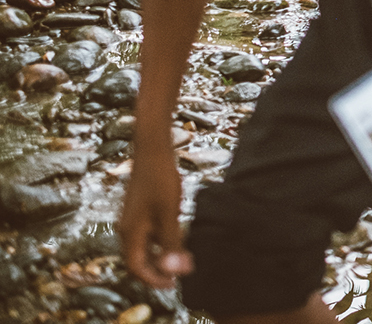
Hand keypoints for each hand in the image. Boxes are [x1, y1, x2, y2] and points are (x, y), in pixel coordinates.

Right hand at [119, 147, 191, 287]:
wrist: (153, 151)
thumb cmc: (160, 179)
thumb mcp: (169, 213)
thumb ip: (171, 242)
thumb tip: (175, 270)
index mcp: (130, 232)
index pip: (136, 267)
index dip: (153, 279)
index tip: (172, 283)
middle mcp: (126, 228)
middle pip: (138, 258)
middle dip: (157, 269)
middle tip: (179, 274)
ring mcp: (132, 219)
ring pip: (144, 245)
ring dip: (160, 254)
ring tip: (181, 257)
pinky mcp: (139, 210)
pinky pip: (147, 233)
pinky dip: (160, 240)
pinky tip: (177, 235)